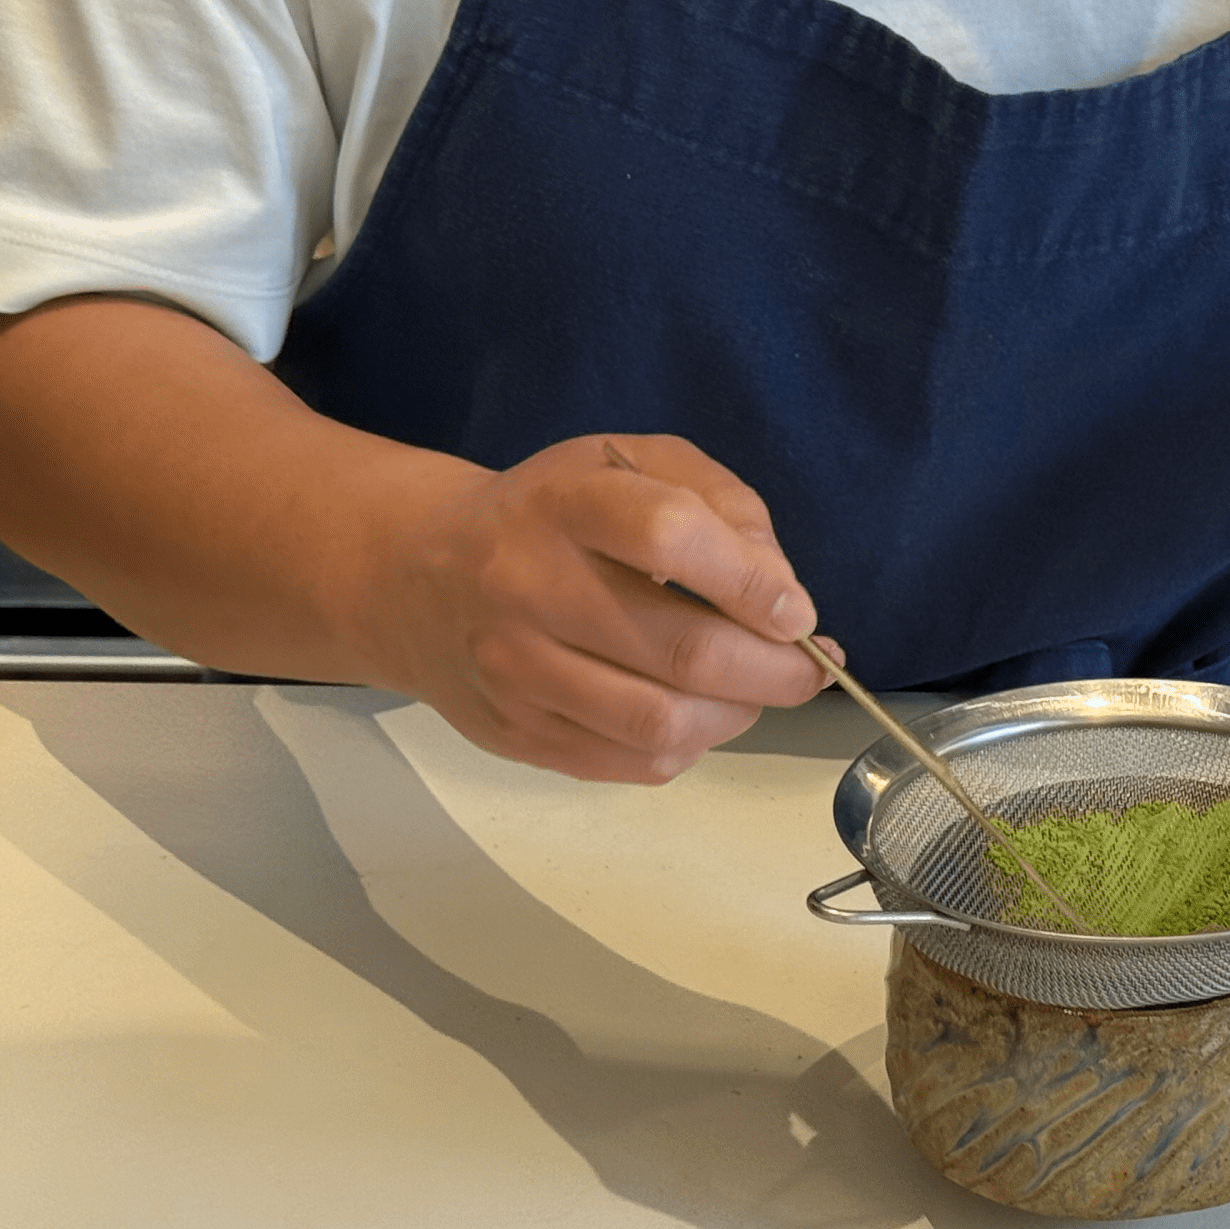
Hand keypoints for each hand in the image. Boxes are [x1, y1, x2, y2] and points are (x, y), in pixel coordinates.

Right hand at [360, 433, 831, 783]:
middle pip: (681, 650)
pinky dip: (689, 746)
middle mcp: (528, 587)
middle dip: (773, 671)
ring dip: (737, 716)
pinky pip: (633, 763)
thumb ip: (722, 505)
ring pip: (661, 723)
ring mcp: (516, 670)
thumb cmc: (555, 516)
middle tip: (806, 669)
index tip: (797, 612)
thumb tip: (783, 594)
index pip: (669, 537)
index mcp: (566, 504)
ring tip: (752, 691)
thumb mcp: (633, 465)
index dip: (752, 582)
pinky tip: (695, 713)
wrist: (423, 577)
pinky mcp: (517, 733)